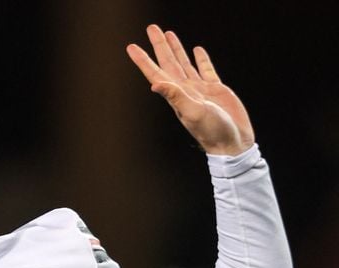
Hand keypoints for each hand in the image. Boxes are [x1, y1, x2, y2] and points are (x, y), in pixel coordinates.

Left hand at [127, 24, 254, 155]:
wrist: (232, 142)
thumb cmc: (212, 131)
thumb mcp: (192, 112)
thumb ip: (175, 97)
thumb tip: (155, 84)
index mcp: (176, 94)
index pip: (155, 72)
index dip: (143, 60)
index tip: (131, 47)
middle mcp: (184, 90)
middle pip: (168, 62)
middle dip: (159, 45)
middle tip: (151, 28)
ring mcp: (199, 89)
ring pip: (184, 63)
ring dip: (176, 49)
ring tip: (168, 33)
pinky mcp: (215, 90)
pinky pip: (206, 69)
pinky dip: (201, 59)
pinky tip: (197, 50)